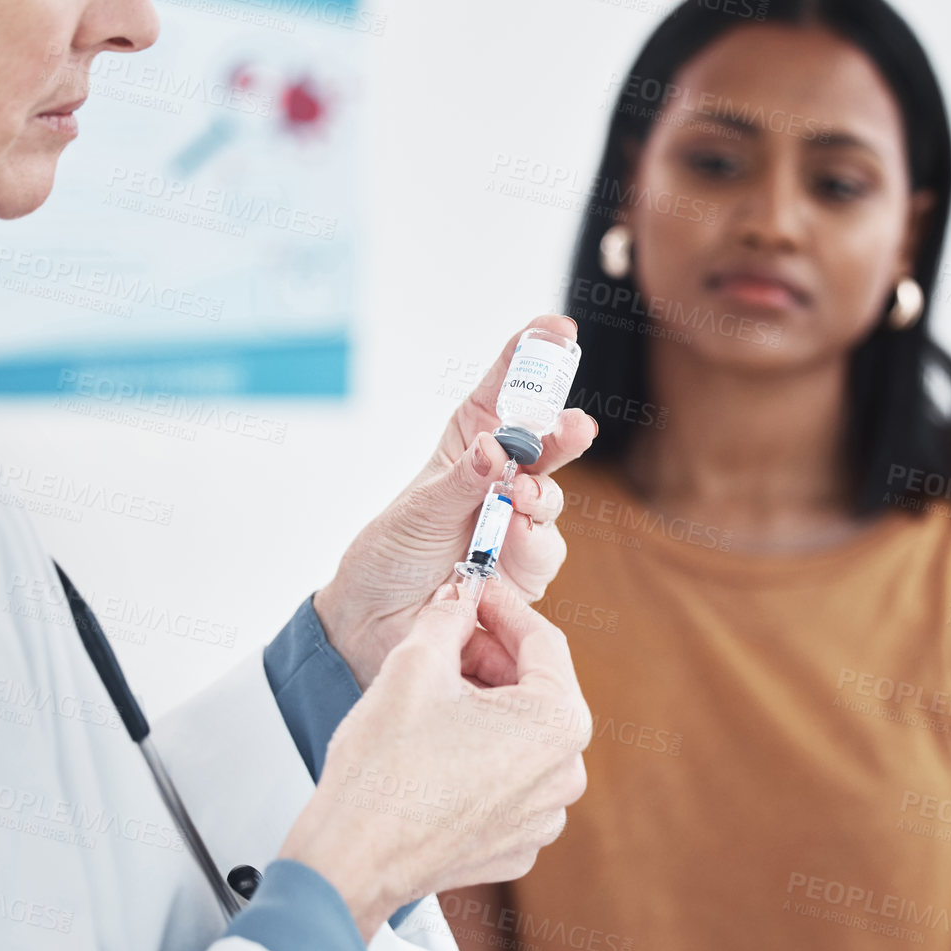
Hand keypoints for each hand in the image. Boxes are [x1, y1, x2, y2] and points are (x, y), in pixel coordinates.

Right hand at [279, 578, 589, 940]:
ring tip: (434, 688)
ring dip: (485, 705)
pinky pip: (507, 781)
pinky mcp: (515, 845)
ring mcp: (543, 816)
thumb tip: (459, 594)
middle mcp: (565, 773)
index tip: (476, 586)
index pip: (542, 640)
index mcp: (559, 723)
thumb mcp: (414, 663)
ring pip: (521, 736)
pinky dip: (480, 754)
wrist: (352, 859)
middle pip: (535, 690)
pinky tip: (436, 743)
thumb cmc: (385, 768)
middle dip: (491, 655)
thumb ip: (448, 614)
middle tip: (448, 632)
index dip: (503, 605)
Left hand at [313, 314, 597, 687]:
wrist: (376, 623)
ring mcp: (518, 523)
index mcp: (472, 444)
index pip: (506, 389)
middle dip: (563, 433)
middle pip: (545, 442)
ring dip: (541, 496)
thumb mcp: (417, 510)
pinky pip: (546, 550)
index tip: (558, 328)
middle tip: (574, 427)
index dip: (532, 355)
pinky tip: (509, 544)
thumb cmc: (391, 553)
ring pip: (553, 498)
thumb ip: (461, 480)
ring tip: (518, 500)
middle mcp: (502, 477)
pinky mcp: (526, 570)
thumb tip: (494, 446)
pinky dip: (531, 544)